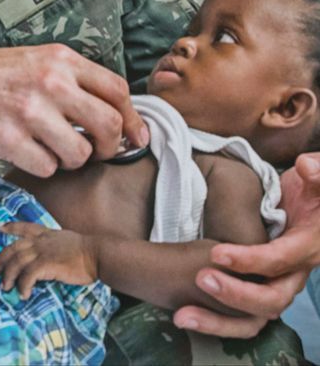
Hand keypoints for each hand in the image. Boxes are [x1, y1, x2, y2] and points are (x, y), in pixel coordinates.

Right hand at [0, 44, 147, 176]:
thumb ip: (70, 81)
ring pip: (79, 152)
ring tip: (51, 150)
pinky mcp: (7, 138)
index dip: (132, 119)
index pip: (116, 90)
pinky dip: (41, 167)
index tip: (135, 137)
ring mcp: (28, 110)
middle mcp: (48, 81)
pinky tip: (25, 153)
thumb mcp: (31, 61)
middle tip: (95, 152)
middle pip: (107, 124)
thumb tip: (115, 115)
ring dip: (71, 160)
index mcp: (58, 59)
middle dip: (108, 147)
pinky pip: (47, 167)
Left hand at [0, 222, 97, 298]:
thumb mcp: (66, 241)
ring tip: (4, 287)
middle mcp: (40, 241)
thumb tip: (48, 255)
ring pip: (16, 262)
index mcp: (45, 234)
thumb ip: (54, 245)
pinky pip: (28, 275)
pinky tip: (23, 294)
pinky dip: (23, 285)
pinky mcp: (47, 264)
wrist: (97, 254)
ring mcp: (42, 251)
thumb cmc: (86, 251)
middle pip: (12, 248)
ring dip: (8, 276)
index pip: (24, 227)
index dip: (10, 228)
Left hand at [173, 153, 319, 337]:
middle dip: (235, 294)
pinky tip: (182, 315)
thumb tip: (307, 167)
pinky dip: (216, 320)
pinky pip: (242, 315)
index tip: (217, 252)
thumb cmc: (313, 189)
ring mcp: (278, 284)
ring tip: (182, 315)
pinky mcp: (261, 288)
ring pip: (255, 316)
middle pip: (271, 298)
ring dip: (219, 321)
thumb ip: (318, 173)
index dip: (250, 260)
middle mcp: (295, 272)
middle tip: (200, 279)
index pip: (280, 260)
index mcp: (308, 247)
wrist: (313, 205)